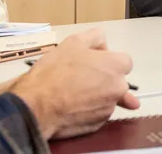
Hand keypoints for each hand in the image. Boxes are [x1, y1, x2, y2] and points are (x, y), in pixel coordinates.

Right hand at [12, 27, 138, 140]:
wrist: (38, 106)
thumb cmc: (56, 71)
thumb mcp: (74, 42)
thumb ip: (95, 37)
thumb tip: (104, 44)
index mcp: (116, 66)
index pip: (124, 61)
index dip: (107, 59)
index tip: (90, 61)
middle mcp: (119, 88)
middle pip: (117, 81)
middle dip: (104, 78)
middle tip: (81, 76)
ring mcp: (109, 108)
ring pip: (107, 98)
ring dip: (97, 95)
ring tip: (74, 92)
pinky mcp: (98, 125)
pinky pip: (98, 114)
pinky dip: (89, 110)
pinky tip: (73, 106)